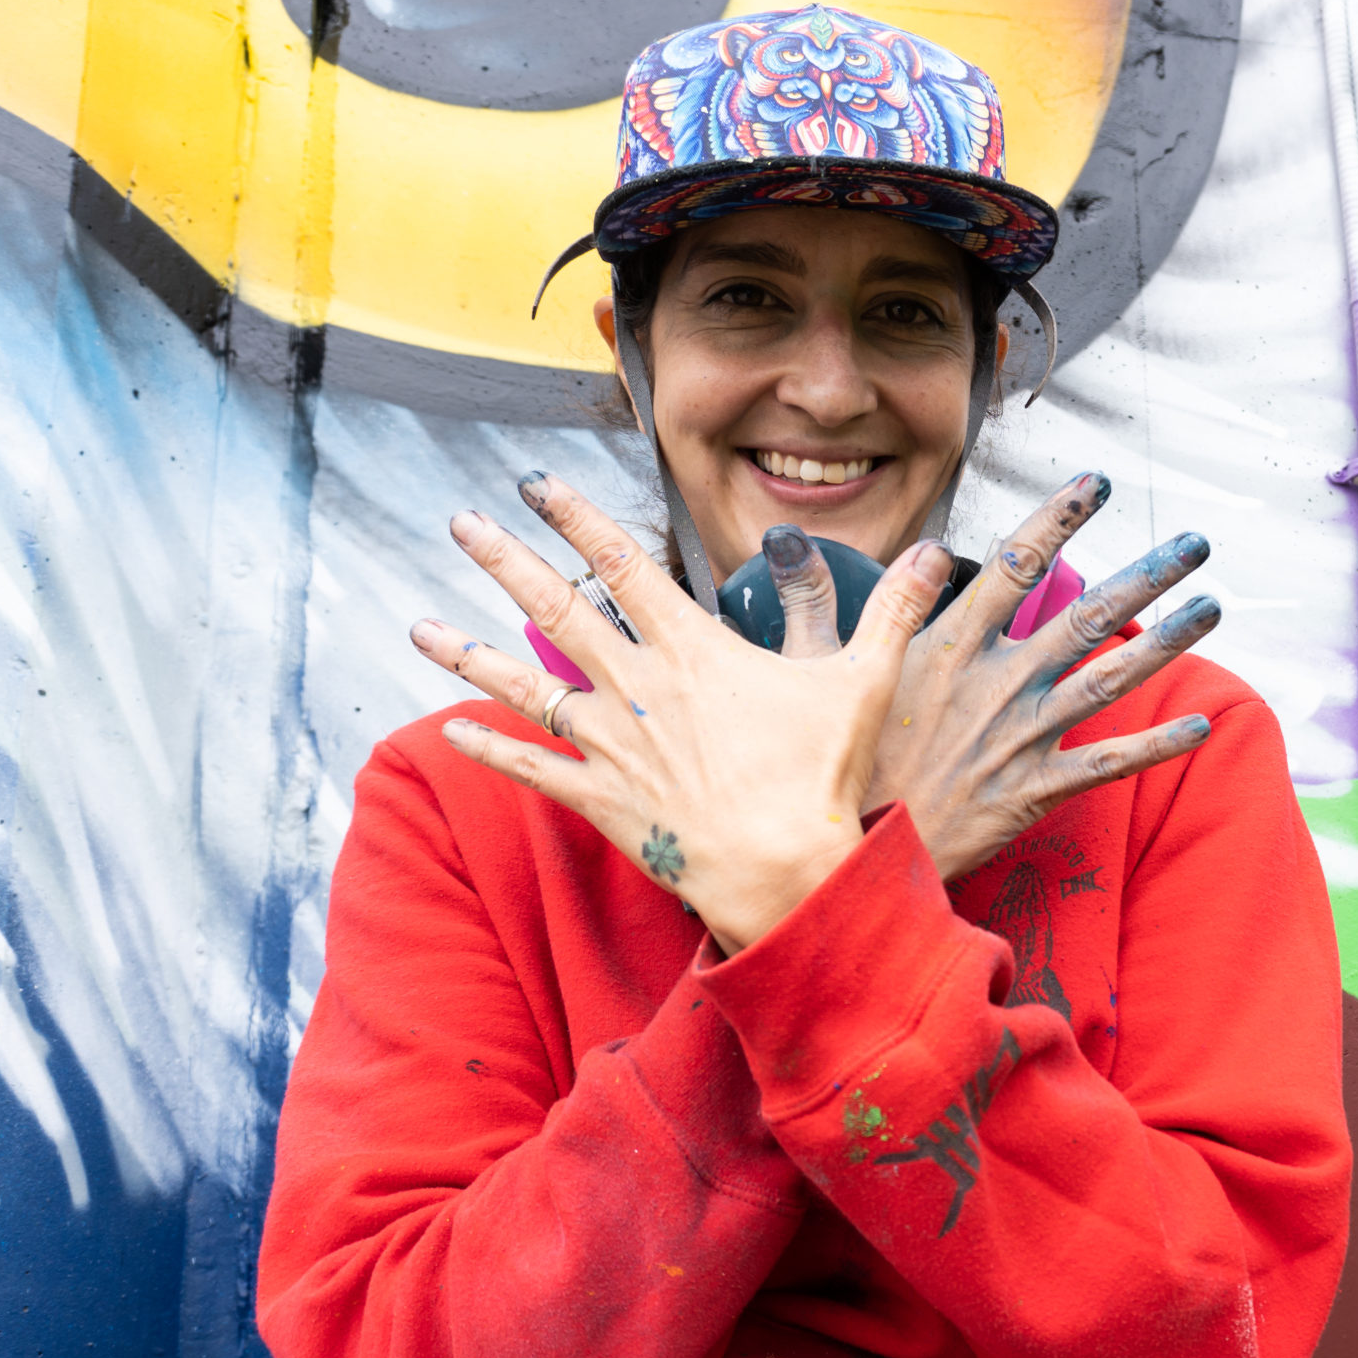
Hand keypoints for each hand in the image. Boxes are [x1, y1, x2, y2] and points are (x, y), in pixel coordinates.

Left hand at [410, 474, 955, 952]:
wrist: (786, 876)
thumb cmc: (824, 780)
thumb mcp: (864, 683)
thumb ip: (892, 613)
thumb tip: (940, 555)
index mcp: (692, 650)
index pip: (622, 564)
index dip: (576, 516)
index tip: (535, 482)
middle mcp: (639, 688)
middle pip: (557, 609)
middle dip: (504, 559)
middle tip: (461, 521)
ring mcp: (614, 745)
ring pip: (526, 686)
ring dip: (468, 652)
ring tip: (417, 625)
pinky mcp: (604, 802)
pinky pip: (534, 770)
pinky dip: (491, 750)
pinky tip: (450, 732)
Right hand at [773, 471, 1220, 881]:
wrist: (847, 864)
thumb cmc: (831, 768)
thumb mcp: (812, 676)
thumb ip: (808, 602)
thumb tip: (788, 540)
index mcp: (946, 647)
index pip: (1012, 564)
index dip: (1058, 519)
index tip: (1094, 483)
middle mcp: (993, 683)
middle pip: (1085, 615)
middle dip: (1146, 573)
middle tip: (1194, 541)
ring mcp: (1019, 737)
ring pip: (1109, 678)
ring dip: (1166, 641)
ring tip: (1213, 607)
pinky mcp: (1032, 792)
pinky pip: (1106, 763)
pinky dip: (1155, 745)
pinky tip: (1199, 723)